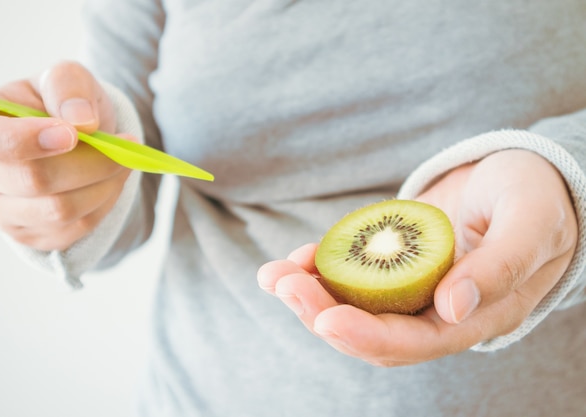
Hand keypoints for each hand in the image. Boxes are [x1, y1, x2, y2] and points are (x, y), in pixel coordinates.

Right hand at [0, 61, 132, 250]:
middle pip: (34, 180)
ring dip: (104, 184)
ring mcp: (2, 211)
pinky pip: (76, 229)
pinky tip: (111, 181)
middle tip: (126, 143)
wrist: (77, 135)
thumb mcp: (65, 78)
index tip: (72, 134)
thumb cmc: (61, 102)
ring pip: (60, 211)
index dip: (27, 140)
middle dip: (91, 162)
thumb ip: (68, 87)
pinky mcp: (32, 234)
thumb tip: (81, 121)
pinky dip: (104, 204)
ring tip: (122, 161)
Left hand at [257, 149, 577, 365]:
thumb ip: (501, 267)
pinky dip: (320, 271)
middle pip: (373, 332)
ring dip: (310, 297)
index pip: (415, 341)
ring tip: (273, 275)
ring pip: (354, 309)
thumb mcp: (530, 222)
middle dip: (321, 315)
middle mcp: (438, 312)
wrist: (521, 177)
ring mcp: (413, 289)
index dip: (367, 336)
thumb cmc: (536, 197)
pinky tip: (294, 260)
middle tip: (282, 285)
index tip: (325, 319)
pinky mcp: (395, 264)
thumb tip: (451, 308)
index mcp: (477, 316)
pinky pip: (351, 278)